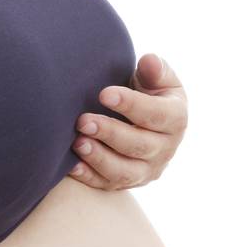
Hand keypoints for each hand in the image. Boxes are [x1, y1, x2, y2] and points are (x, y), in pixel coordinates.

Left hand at [68, 53, 187, 189]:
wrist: (139, 120)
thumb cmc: (147, 93)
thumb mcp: (156, 79)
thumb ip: (155, 70)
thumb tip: (148, 61)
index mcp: (176, 119)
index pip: (156, 115)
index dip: (131, 105)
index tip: (104, 93)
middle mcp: (165, 149)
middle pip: (139, 145)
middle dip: (110, 133)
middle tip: (83, 121)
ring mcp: (146, 170)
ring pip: (124, 171)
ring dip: (99, 158)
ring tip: (78, 143)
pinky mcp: (125, 183)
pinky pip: (106, 185)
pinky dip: (88, 177)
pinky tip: (71, 166)